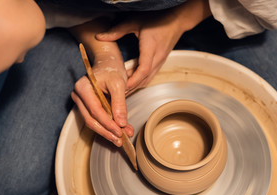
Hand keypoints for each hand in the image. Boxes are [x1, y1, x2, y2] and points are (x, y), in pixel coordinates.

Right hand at [71, 49, 133, 146]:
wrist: (108, 62)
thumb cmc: (112, 69)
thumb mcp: (119, 84)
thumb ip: (120, 103)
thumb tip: (121, 123)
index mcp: (83, 88)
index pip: (95, 111)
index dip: (108, 124)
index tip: (119, 131)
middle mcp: (79, 96)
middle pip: (91, 120)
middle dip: (106, 132)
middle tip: (120, 140)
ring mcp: (82, 102)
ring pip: (93, 122)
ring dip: (107, 132)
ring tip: (120, 139)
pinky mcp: (87, 106)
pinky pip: (96, 119)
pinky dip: (108, 126)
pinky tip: (118, 132)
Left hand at [96, 0, 210, 93]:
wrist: (177, 20)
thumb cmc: (157, 19)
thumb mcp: (134, 22)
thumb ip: (117, 30)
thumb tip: (99, 37)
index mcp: (151, 48)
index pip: (143, 70)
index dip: (133, 80)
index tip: (122, 87)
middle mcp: (157, 58)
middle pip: (145, 78)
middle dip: (131, 87)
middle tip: (117, 94)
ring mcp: (161, 61)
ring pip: (148, 79)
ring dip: (136, 85)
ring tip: (122, 91)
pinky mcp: (161, 62)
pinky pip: (151, 75)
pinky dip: (141, 81)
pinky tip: (131, 82)